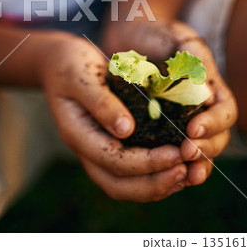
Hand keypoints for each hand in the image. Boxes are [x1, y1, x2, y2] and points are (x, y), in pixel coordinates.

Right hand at [40, 34, 190, 201]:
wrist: (59, 61)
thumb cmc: (69, 64)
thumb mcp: (81, 77)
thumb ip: (101, 102)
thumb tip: (127, 130)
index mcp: (76, 133)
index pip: (112, 161)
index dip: (146, 163)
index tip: (176, 153)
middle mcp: (86, 148)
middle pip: (118, 184)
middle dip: (154, 183)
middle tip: (187, 171)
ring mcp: (96, 148)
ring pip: (125, 184)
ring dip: (157, 184)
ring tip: (188, 174)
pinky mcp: (108, 143)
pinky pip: (130, 171)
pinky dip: (154, 173)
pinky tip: (177, 163)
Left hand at [101, 19, 237, 186]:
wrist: (129, 36)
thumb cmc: (157, 34)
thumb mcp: (178, 38)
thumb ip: (196, 58)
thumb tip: (206, 91)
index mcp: (211, 88)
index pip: (225, 112)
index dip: (214, 124)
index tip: (194, 129)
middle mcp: (199, 109)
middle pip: (216, 138)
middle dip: (205, 149)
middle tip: (187, 154)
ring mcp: (179, 120)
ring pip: (196, 150)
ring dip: (193, 165)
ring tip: (183, 175)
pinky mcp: (157, 127)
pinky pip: (169, 149)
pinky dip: (169, 163)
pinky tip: (161, 172)